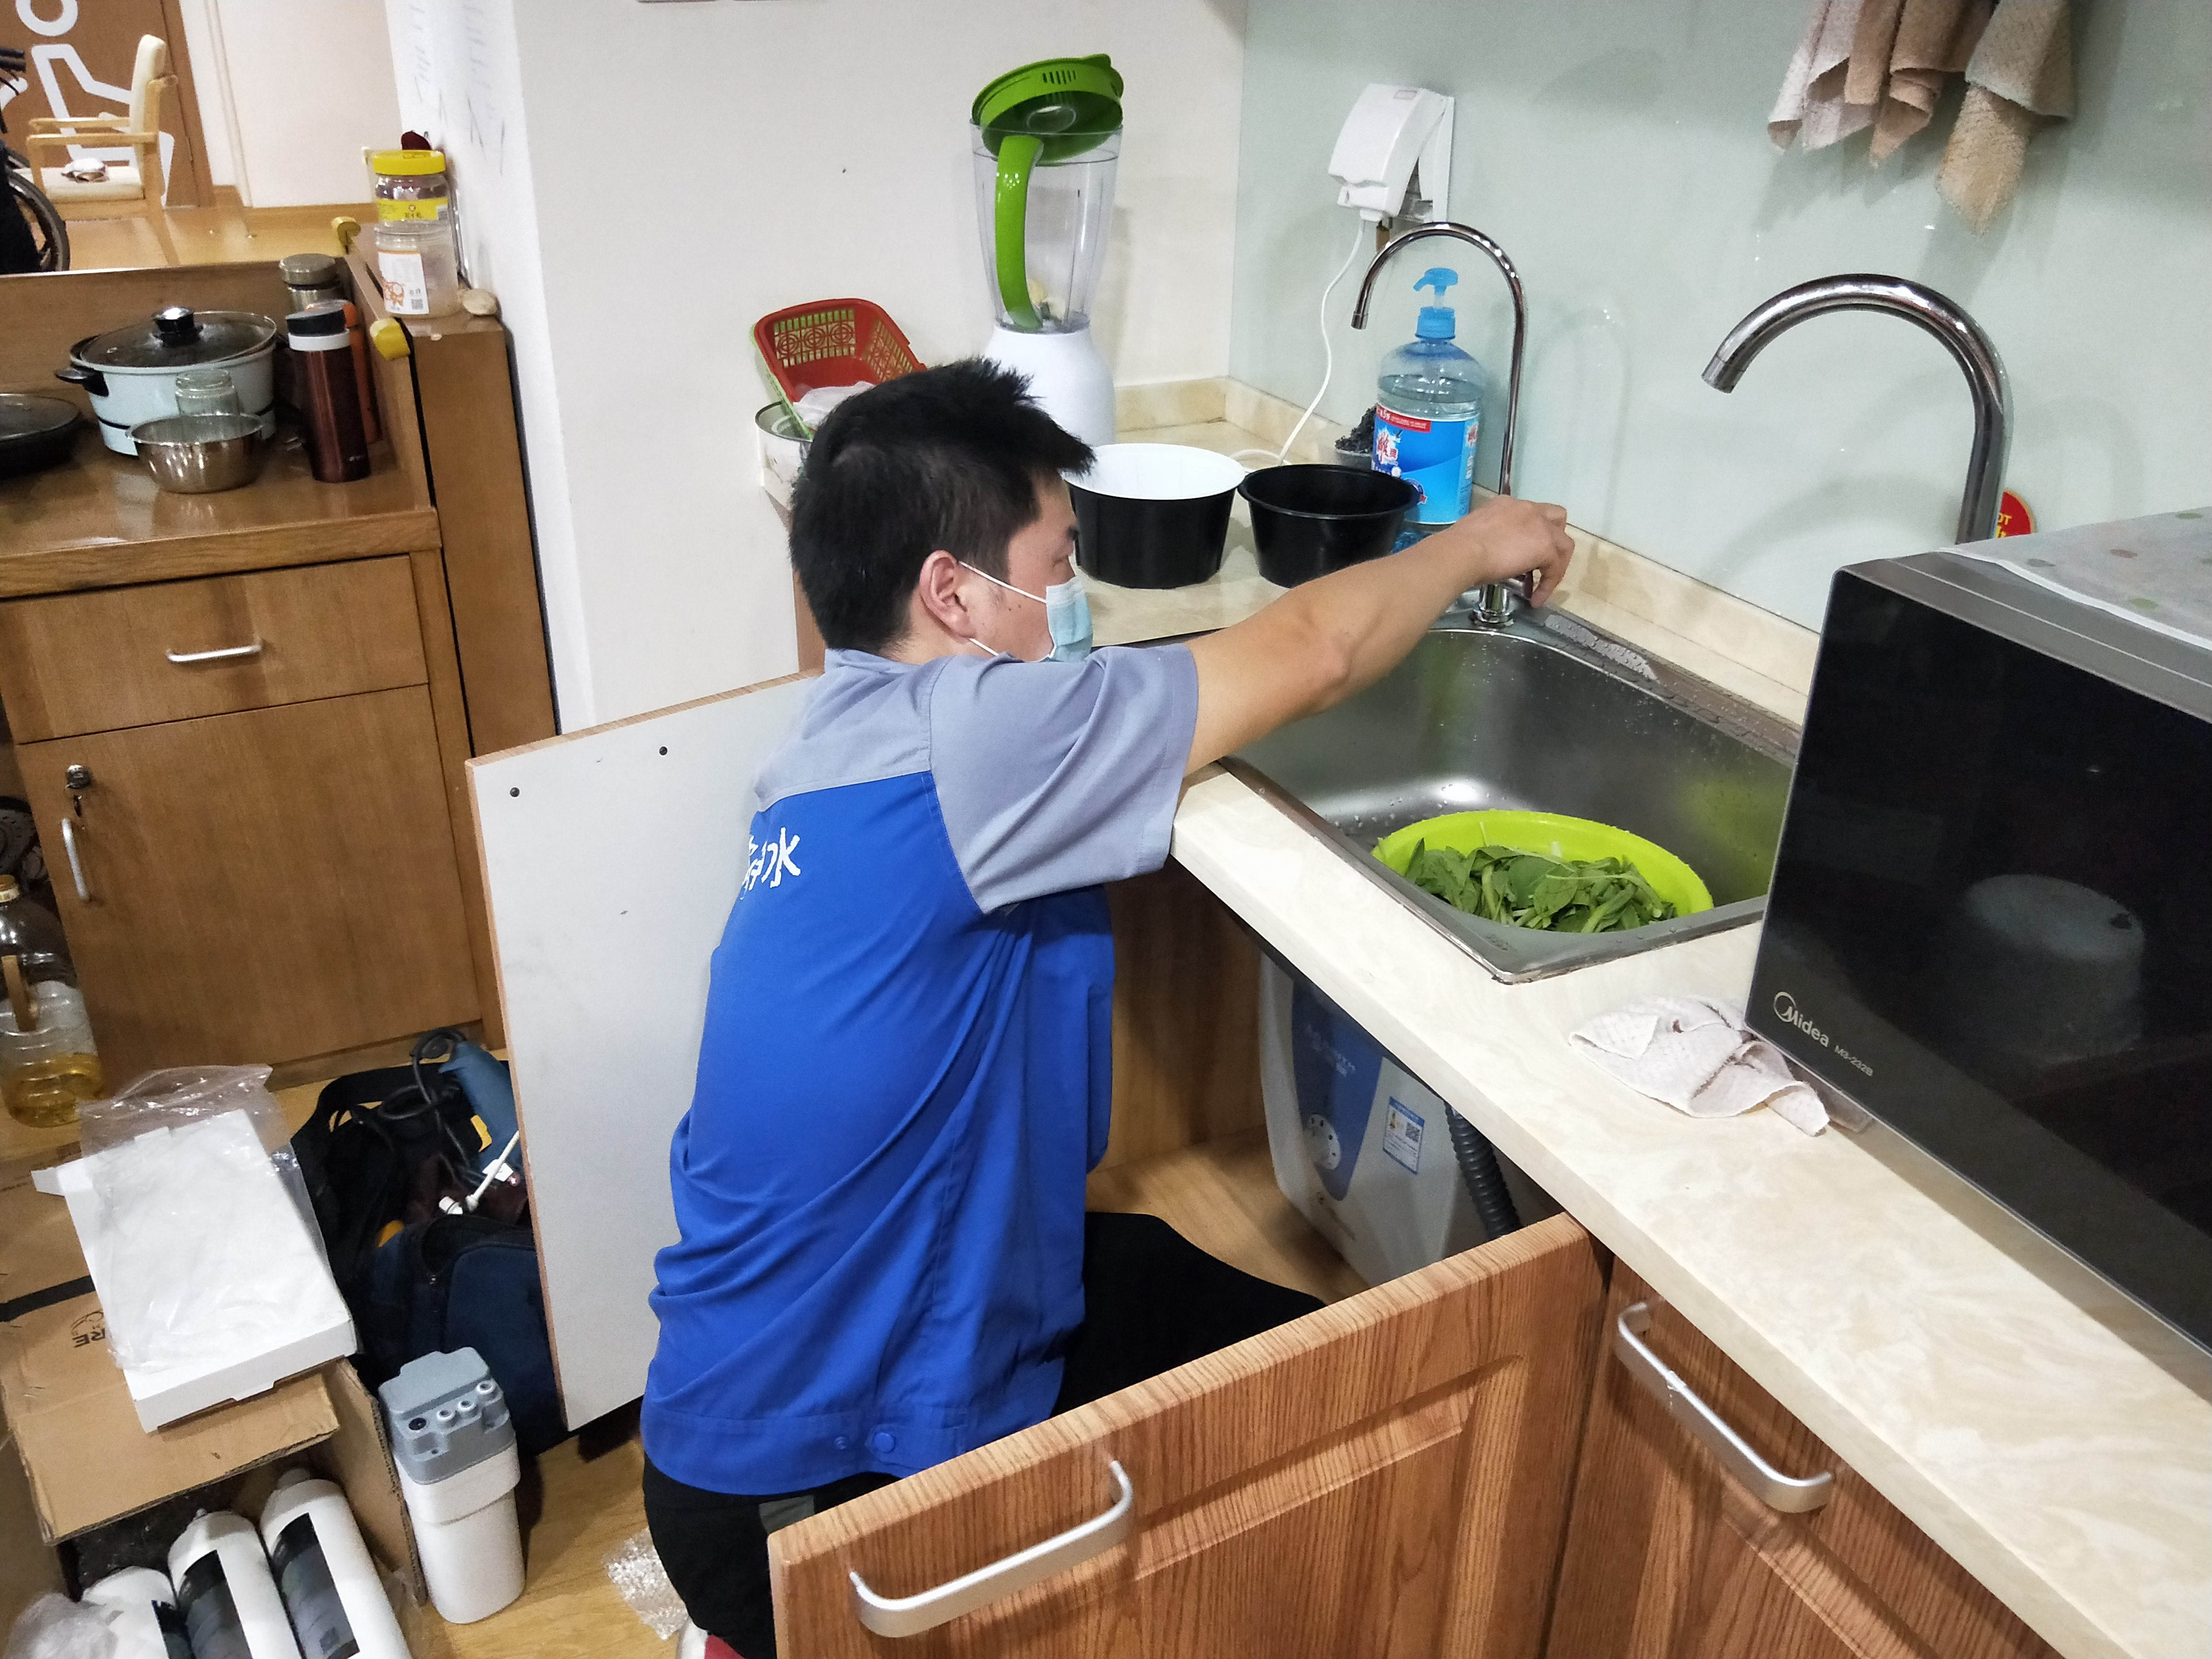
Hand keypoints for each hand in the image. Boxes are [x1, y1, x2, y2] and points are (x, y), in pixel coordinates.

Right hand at [1442, 495, 1575, 606]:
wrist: (1462, 552)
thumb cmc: (1459, 547)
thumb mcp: (1478, 535)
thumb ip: (1491, 539)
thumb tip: (1491, 555)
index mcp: (1506, 505)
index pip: (1528, 515)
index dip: (1528, 535)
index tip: (1518, 555)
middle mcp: (1526, 509)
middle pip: (1555, 519)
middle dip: (1553, 540)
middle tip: (1542, 561)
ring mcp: (1539, 525)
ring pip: (1563, 542)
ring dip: (1556, 562)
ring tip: (1544, 583)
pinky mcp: (1546, 546)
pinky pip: (1555, 567)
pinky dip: (1548, 584)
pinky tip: (1536, 598)